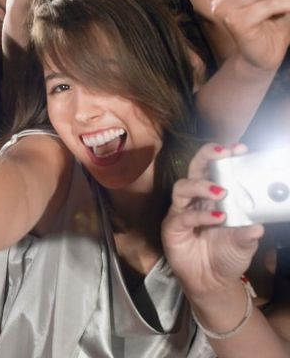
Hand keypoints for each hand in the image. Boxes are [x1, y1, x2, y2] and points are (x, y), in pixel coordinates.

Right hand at [162, 143, 263, 298]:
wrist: (212, 282)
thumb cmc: (226, 256)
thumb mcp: (245, 244)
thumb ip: (249, 234)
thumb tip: (258, 226)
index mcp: (213, 198)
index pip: (215, 169)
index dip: (223, 157)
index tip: (239, 148)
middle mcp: (196, 200)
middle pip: (194, 169)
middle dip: (206, 156)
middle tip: (223, 152)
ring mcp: (181, 212)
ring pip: (182, 187)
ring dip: (201, 185)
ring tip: (221, 191)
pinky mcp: (172, 228)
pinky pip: (182, 216)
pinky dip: (200, 215)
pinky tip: (217, 218)